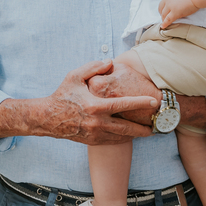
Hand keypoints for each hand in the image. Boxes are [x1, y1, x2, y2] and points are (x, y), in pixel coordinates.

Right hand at [0, 60, 156, 144]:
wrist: (48, 119)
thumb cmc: (62, 95)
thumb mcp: (74, 76)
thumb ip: (94, 67)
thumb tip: (111, 63)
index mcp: (95, 106)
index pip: (124, 105)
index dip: (141, 103)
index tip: (154, 101)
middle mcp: (97, 123)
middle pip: (127, 128)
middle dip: (144, 128)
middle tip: (156, 125)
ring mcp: (95, 134)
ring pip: (122, 137)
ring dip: (136, 135)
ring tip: (148, 132)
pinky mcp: (93, 141)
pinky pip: (113, 141)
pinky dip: (124, 138)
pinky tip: (130, 135)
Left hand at [158, 0, 205, 27]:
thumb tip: (176, 0)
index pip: (163, 1)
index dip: (163, 7)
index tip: (164, 10)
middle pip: (161, 8)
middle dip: (162, 13)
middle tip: (163, 16)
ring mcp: (170, 6)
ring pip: (164, 14)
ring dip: (163, 18)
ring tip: (164, 22)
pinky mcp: (175, 13)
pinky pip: (168, 19)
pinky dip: (165, 23)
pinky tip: (163, 26)